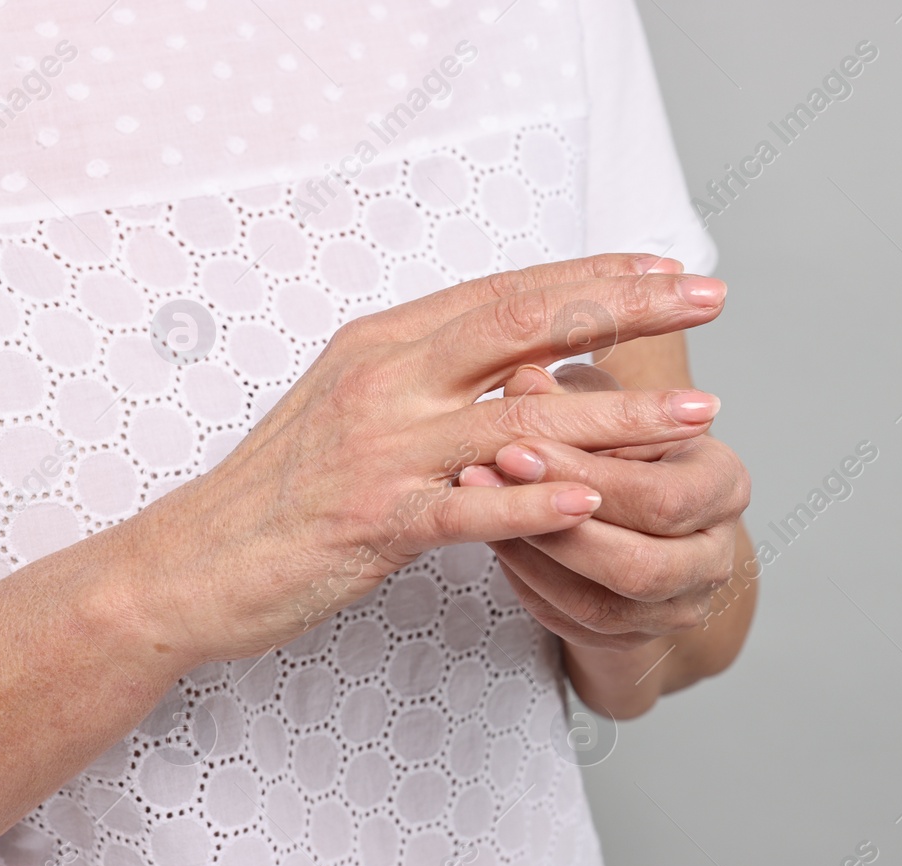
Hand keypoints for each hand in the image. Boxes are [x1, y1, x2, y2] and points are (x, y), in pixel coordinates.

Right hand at [112, 254, 728, 667]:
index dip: (595, 277)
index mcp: (389, 342)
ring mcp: (382, 450)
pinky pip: (468, 511)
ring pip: (518, 424)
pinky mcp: (374, 522)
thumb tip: (524, 349)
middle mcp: (388, 380)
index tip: (669, 270)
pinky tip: (594, 500)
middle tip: (707, 298)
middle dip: (625, 309)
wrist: (194, 559)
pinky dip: (534, 505)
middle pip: (525, 326)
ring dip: (616, 419)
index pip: (510, 292)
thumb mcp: (360, 399)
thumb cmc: (287, 484)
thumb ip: (438, 370)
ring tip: (696, 416)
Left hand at [458, 362, 750, 651]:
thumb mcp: (606, 406)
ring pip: (600, 606)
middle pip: (641, 567)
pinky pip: (572, 625)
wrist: (636, 505)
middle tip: (485, 483)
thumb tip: (523, 381)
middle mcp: (717, 557)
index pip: (664, 500)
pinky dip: (526, 584)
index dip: (586, 478)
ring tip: (476, 509)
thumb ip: (571, 396)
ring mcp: (679, 608)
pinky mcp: (636, 638)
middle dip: (557, 529)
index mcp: (726, 487)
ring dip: (531, 557)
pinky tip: (493, 539)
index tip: (515, 445)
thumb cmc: (625, 441)